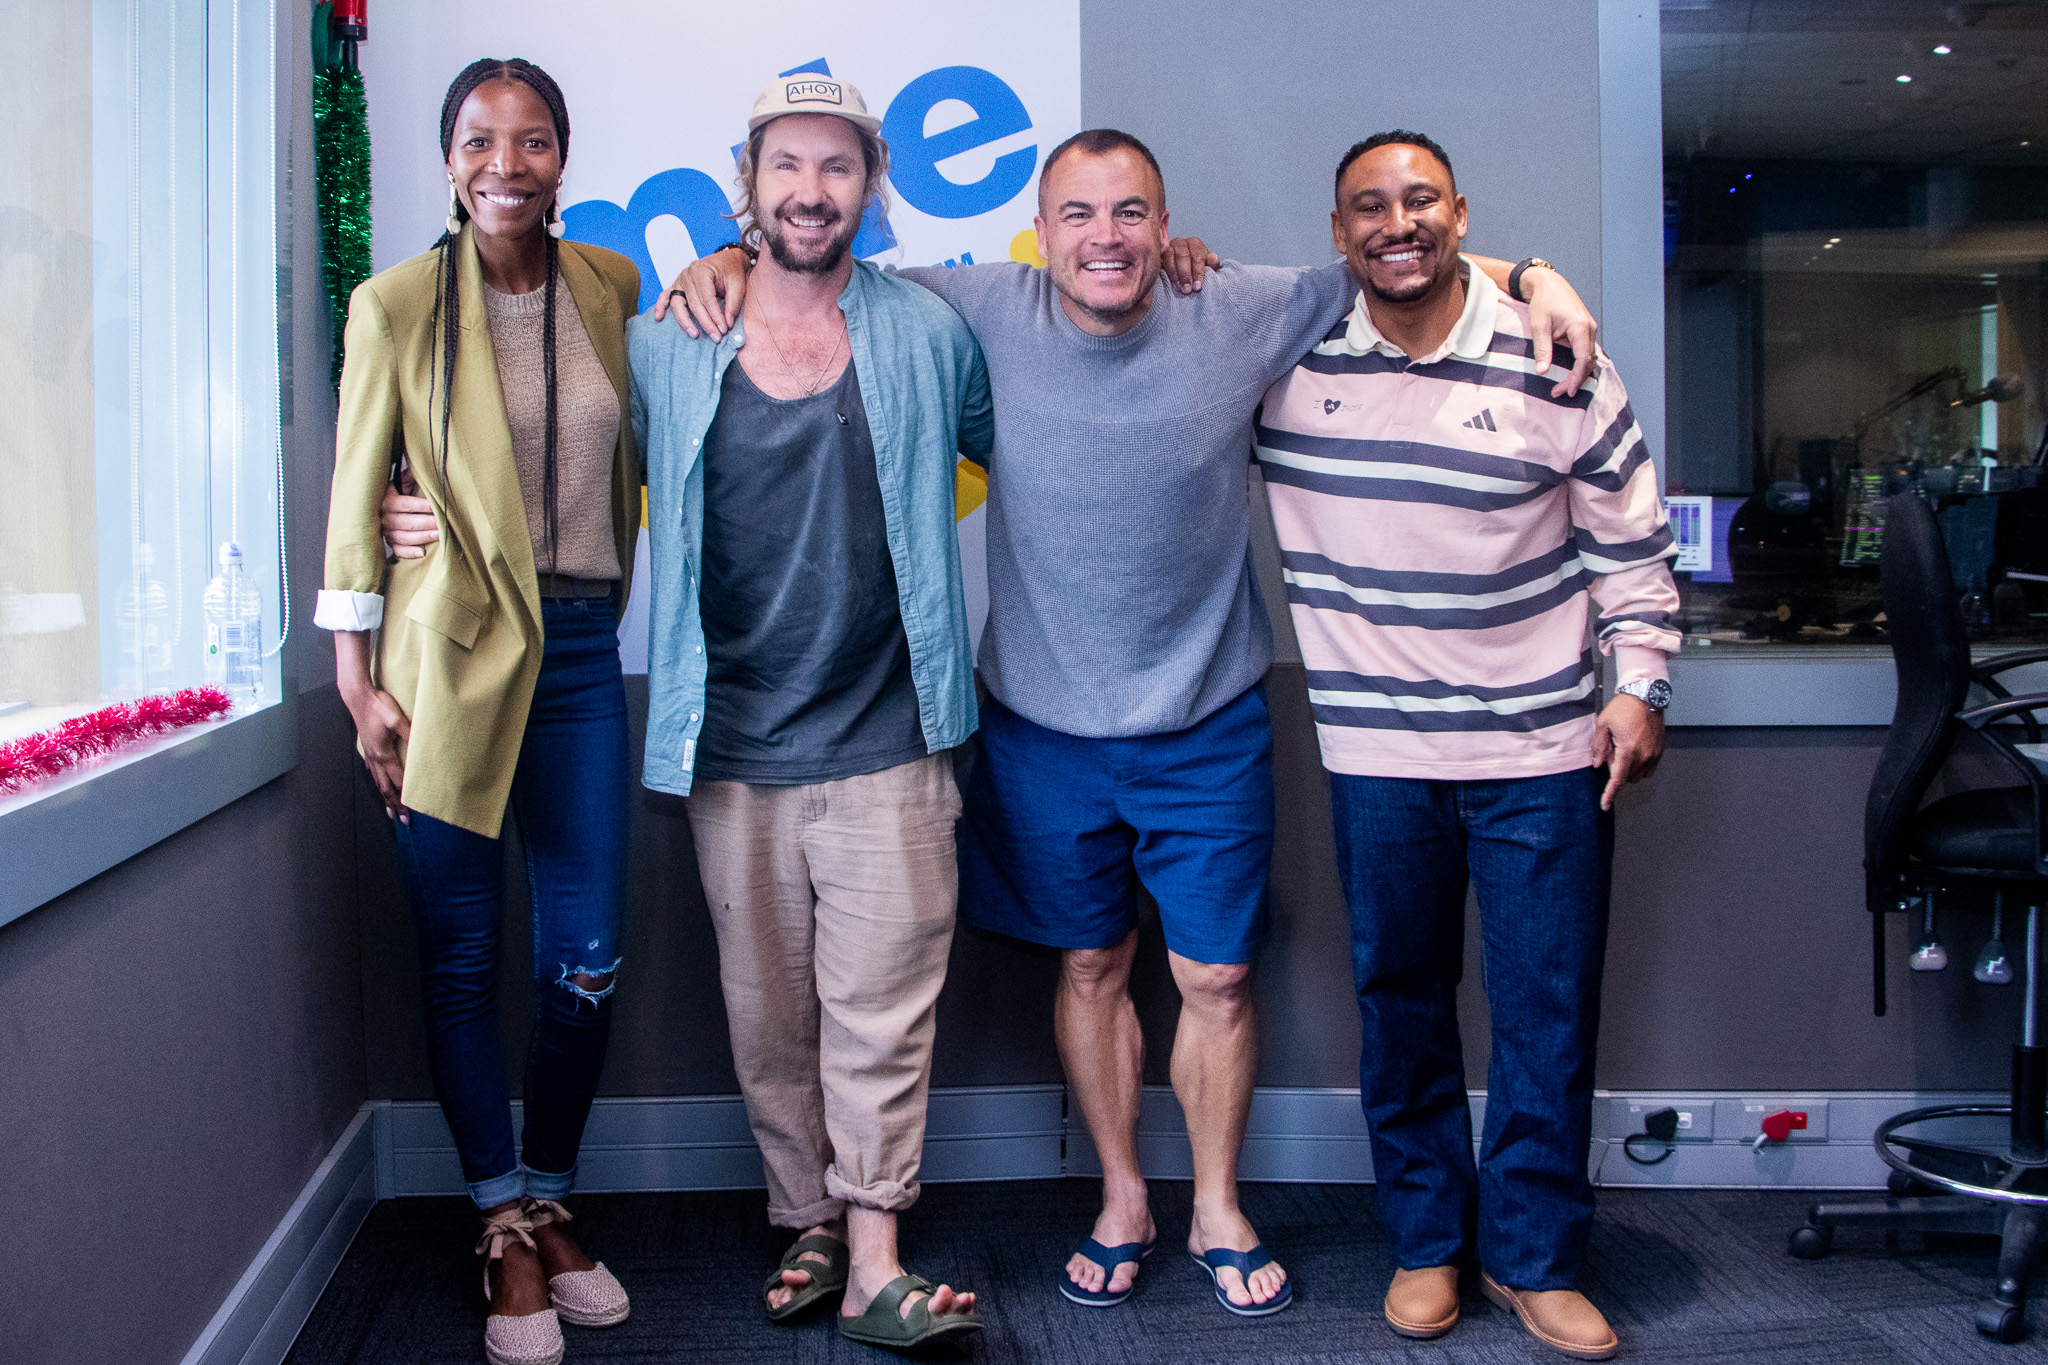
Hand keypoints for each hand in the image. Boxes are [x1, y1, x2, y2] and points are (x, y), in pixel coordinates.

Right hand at [342, 681, 411, 821]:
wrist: (357, 697)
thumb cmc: (377, 706)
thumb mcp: (397, 718)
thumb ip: (410, 733)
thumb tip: (422, 747)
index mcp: (384, 753)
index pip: (397, 781)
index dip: (404, 797)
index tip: (411, 811)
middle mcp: (375, 757)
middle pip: (385, 787)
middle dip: (394, 804)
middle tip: (402, 820)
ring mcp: (369, 753)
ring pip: (377, 781)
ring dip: (385, 797)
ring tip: (390, 811)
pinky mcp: (367, 748)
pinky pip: (372, 771)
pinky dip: (377, 783)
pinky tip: (378, 785)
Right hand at [380, 471, 437, 559]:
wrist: (383, 506)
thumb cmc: (399, 492)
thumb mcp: (402, 481)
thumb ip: (411, 475)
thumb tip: (424, 464)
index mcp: (388, 500)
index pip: (404, 504)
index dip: (420, 505)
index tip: (436, 505)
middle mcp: (384, 517)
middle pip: (405, 522)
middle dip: (425, 523)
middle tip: (442, 522)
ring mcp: (386, 532)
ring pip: (403, 537)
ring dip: (422, 537)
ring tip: (439, 535)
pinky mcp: (390, 543)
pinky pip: (398, 550)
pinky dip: (409, 553)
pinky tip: (423, 552)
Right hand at [649, 247, 750, 339]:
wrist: (727, 260)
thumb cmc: (732, 271)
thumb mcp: (738, 285)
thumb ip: (733, 304)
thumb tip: (726, 324)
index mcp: (702, 270)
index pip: (707, 298)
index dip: (715, 316)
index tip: (723, 330)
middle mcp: (688, 274)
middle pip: (693, 303)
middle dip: (705, 322)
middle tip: (716, 337)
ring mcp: (680, 279)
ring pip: (678, 303)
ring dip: (685, 321)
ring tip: (694, 334)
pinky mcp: (677, 285)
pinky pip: (665, 296)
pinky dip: (660, 307)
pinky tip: (659, 318)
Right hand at [1162, 236, 1218, 294]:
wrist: (1183, 274)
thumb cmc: (1197, 271)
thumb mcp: (1208, 269)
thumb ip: (1212, 264)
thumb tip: (1214, 259)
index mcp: (1195, 244)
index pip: (1197, 256)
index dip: (1198, 272)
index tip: (1197, 287)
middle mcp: (1181, 242)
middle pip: (1183, 255)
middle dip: (1186, 274)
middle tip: (1187, 290)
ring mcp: (1168, 246)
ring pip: (1170, 256)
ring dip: (1175, 274)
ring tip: (1179, 288)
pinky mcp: (1159, 253)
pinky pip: (1161, 259)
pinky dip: (1167, 272)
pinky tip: (1171, 283)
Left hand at [1522, 267, 1597, 397]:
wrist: (1548, 283)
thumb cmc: (1543, 301)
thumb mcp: (1539, 326)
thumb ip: (1542, 349)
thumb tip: (1543, 372)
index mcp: (1581, 327)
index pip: (1583, 359)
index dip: (1576, 378)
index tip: (1566, 392)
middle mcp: (1589, 329)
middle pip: (1587, 362)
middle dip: (1575, 380)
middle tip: (1558, 393)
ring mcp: (1589, 329)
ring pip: (1588, 358)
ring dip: (1577, 374)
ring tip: (1561, 387)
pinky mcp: (1584, 331)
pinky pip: (1585, 352)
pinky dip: (1578, 365)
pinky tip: (1567, 374)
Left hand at [1590, 693, 1663, 810]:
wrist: (1646, 696)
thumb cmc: (1625, 707)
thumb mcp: (1603, 724)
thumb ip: (1598, 746)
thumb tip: (1598, 764)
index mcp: (1628, 750)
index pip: (1617, 779)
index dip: (1609, 794)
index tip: (1605, 805)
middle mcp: (1643, 755)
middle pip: (1626, 777)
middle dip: (1616, 769)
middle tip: (1611, 750)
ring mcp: (1653, 754)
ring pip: (1637, 775)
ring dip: (1628, 768)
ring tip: (1623, 747)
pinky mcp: (1659, 751)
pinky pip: (1648, 769)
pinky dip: (1638, 766)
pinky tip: (1633, 751)